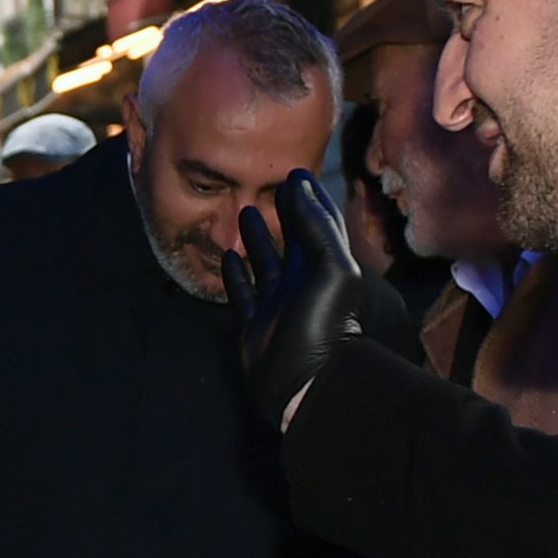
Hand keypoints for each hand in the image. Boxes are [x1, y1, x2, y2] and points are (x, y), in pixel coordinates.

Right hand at [223, 171, 414, 429]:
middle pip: (293, 239)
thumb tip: (298, 183)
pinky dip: (235, 273)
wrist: (301, 385)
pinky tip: (228, 255)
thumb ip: (316, 226)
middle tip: (271, 186)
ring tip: (245, 211)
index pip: (320, 223)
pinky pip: (243, 292)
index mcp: (326, 268)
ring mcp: (278, 304)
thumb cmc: (321, 326)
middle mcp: (303, 283)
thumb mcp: (330, 268)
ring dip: (257, 238)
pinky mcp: (254, 325)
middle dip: (284, 213)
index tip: (297, 172)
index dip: (311, 198)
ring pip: (266, 262)